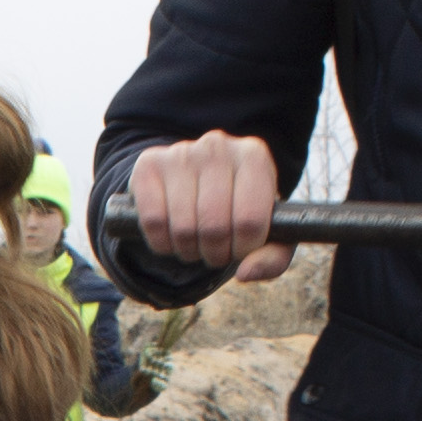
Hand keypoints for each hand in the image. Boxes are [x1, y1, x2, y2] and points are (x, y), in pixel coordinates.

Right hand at [127, 132, 292, 283]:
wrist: (195, 179)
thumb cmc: (237, 208)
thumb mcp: (266, 229)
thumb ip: (273, 257)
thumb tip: (244, 273)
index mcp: (254, 156)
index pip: (249, 220)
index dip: (243, 249)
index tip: (239, 249)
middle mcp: (217, 147)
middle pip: (214, 226)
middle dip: (214, 253)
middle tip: (215, 251)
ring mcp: (180, 153)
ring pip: (183, 227)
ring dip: (188, 251)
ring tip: (194, 244)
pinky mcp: (148, 165)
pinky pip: (153, 221)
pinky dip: (161, 242)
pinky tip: (171, 237)